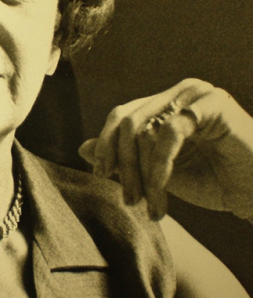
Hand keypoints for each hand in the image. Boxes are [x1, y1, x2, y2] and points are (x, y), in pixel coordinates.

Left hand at [79, 78, 252, 220]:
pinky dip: (161, 166)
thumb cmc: (215, 181)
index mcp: (166, 103)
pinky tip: (163, 190)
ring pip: (144, 128)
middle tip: (128, 200)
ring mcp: (196, 93)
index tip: (101, 178)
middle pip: (127, 120)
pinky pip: (169, 133)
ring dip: (143, 173)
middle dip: (122, 164)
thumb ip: (125, 158)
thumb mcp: (159, 172)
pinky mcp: (212, 103)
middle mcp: (179, 92)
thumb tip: (82, 147)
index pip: (121, 116)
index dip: (106, 147)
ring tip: (151, 205)